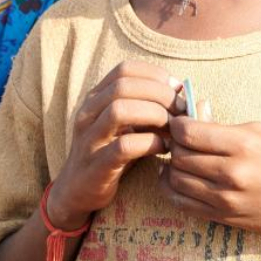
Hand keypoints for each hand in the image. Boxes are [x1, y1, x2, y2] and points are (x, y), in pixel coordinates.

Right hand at [47, 60, 181, 229]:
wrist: (78, 190)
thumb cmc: (111, 153)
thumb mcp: (126, 125)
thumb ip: (146, 106)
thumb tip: (181, 92)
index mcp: (95, 98)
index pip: (124, 70)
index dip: (154, 74)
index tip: (176, 89)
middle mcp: (88, 113)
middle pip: (123, 86)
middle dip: (159, 94)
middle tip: (181, 109)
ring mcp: (89, 139)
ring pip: (119, 110)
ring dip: (154, 114)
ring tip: (172, 127)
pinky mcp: (96, 165)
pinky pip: (124, 147)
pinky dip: (150, 143)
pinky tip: (163, 148)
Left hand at [158, 116, 260, 239]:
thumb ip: (224, 124)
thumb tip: (195, 112)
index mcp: (243, 145)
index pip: (189, 133)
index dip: (177, 125)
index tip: (180, 123)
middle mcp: (232, 173)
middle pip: (180, 155)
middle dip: (175, 144)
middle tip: (179, 140)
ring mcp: (225, 198)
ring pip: (176, 179)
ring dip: (172, 166)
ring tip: (180, 158)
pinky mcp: (221, 216)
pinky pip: (181, 202)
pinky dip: (172, 188)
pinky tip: (177, 178)